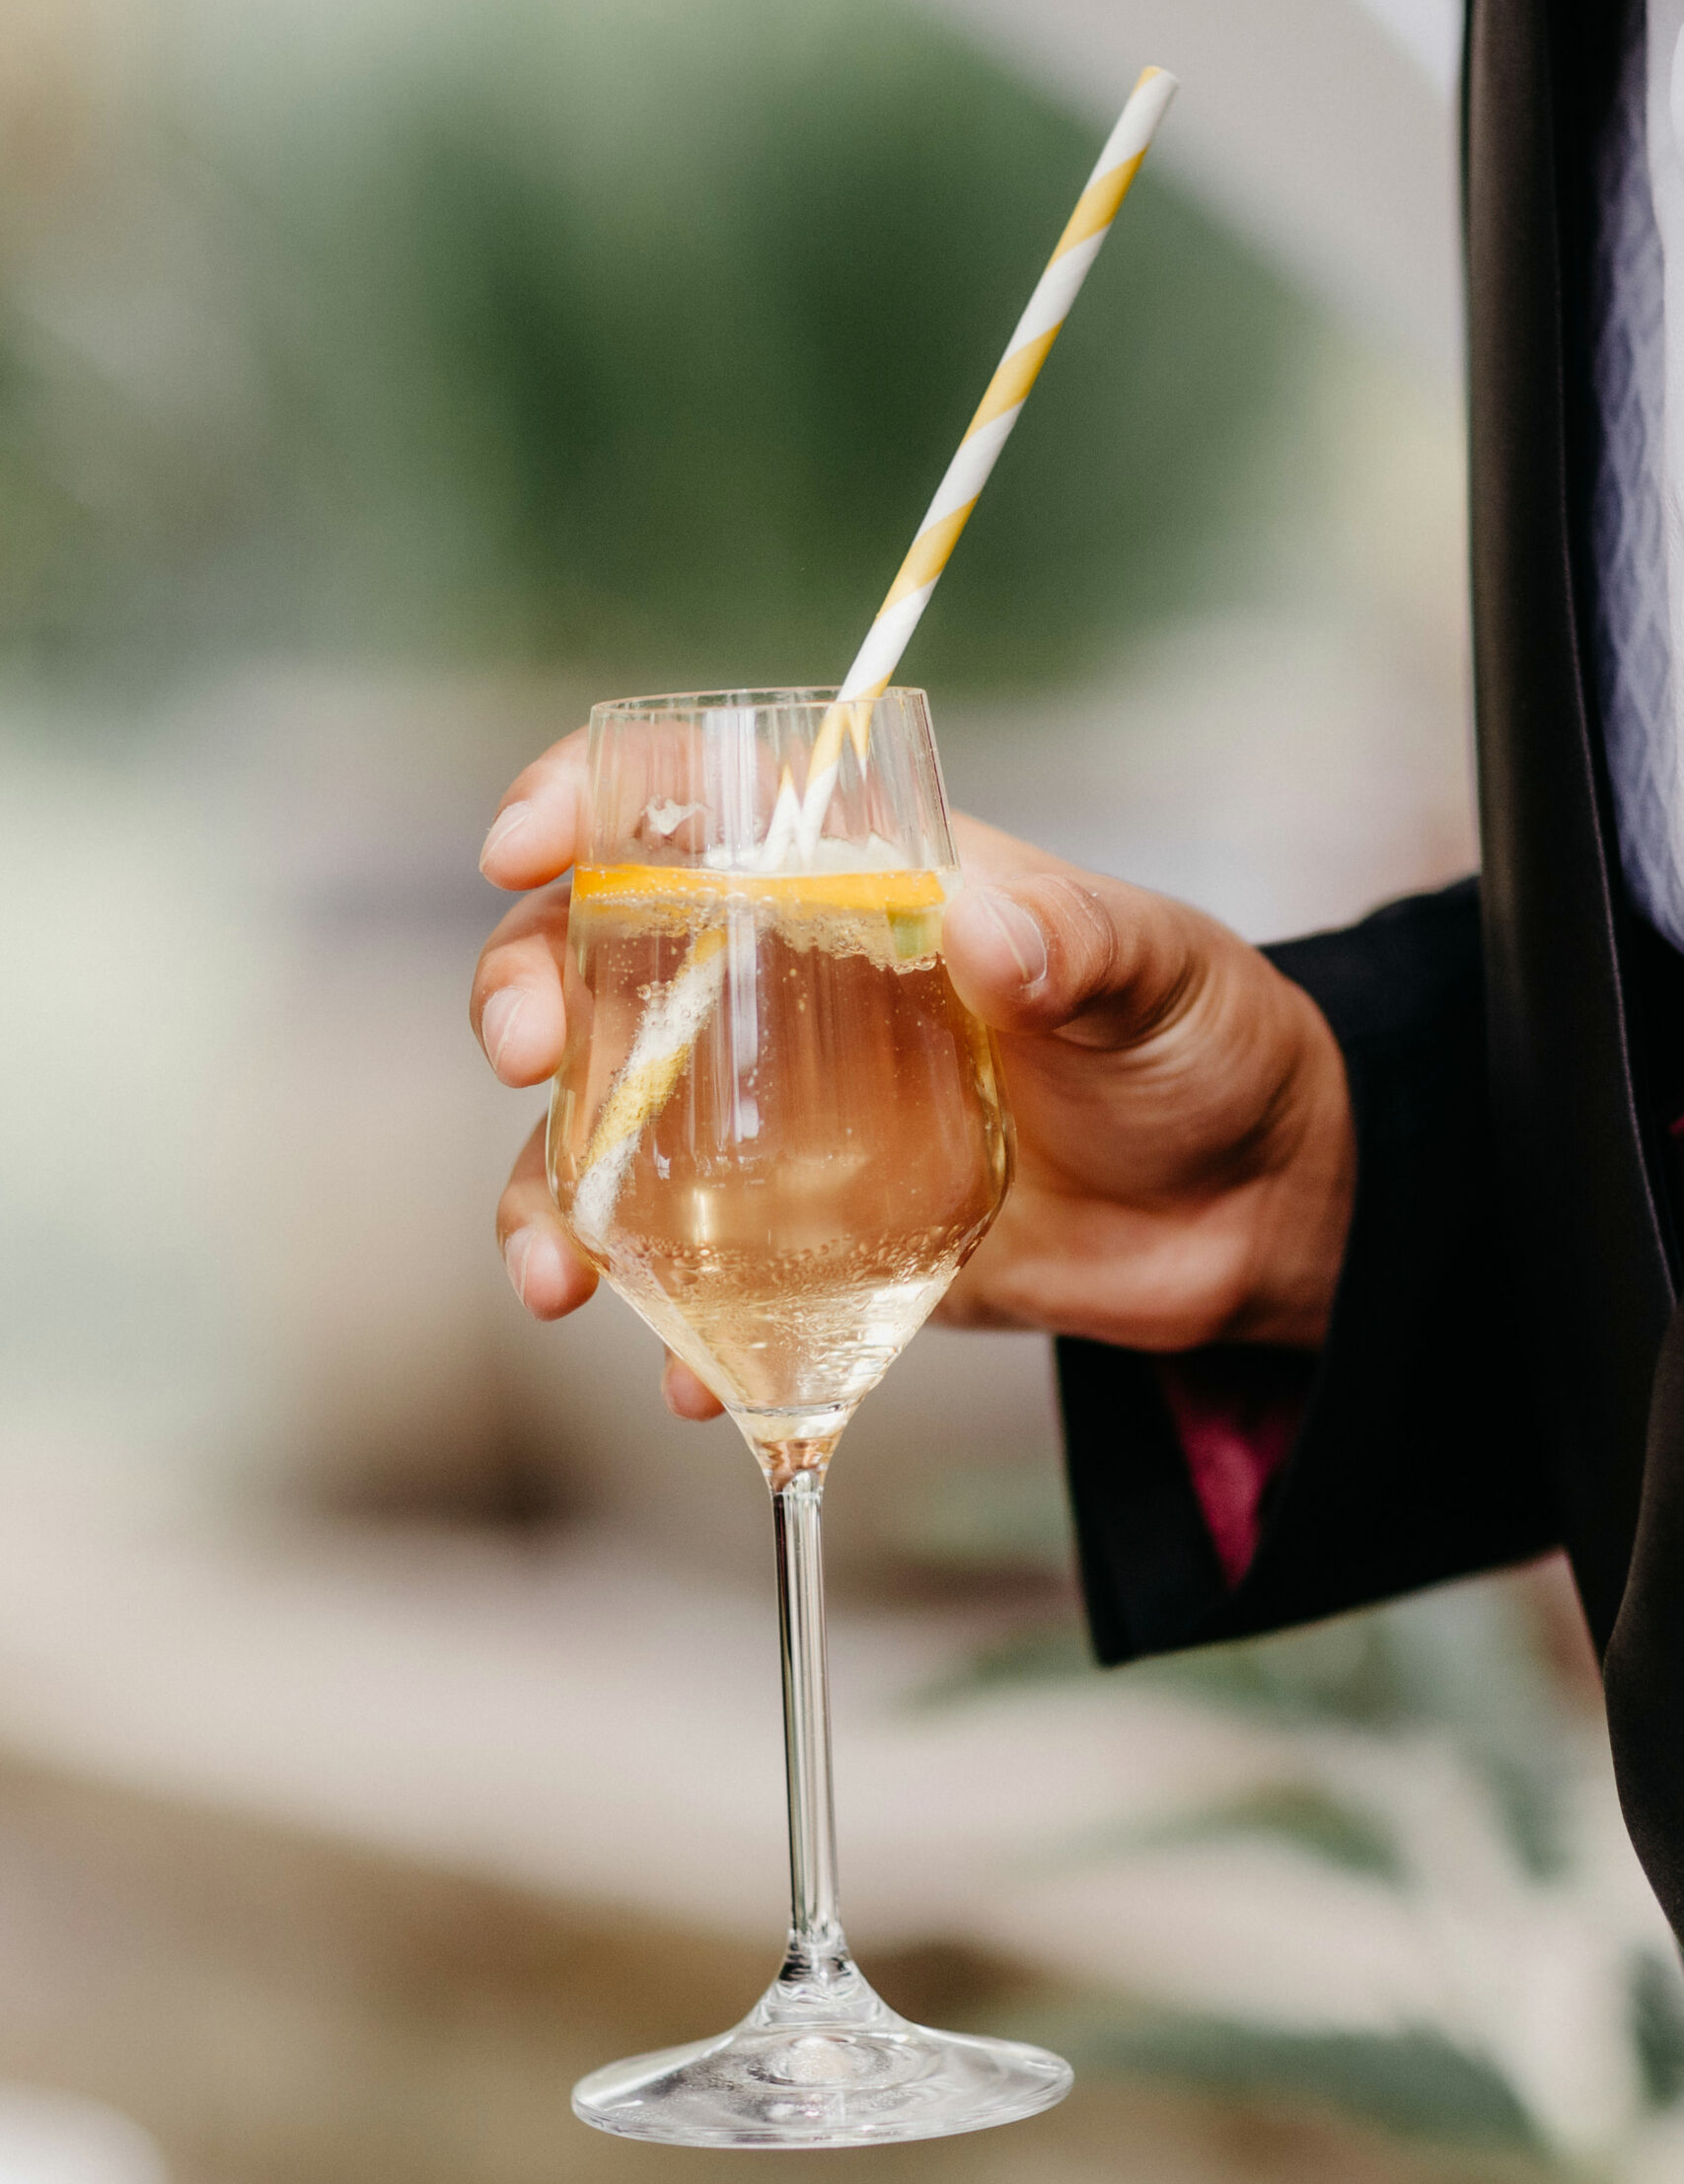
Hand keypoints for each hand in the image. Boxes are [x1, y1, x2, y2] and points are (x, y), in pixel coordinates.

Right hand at [470, 741, 1355, 1418]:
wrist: (1252, 1211)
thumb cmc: (1205, 1045)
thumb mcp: (1157, 974)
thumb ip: (1080, 944)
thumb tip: (985, 927)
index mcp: (862, 883)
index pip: (693, 807)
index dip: (589, 805)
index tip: (524, 849)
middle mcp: (792, 988)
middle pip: (599, 964)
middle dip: (521, 995)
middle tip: (521, 1056)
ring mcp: (786, 1120)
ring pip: (612, 1136)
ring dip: (548, 1195)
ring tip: (550, 1273)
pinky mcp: (810, 1237)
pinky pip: (697, 1276)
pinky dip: (668, 1330)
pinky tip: (682, 1379)